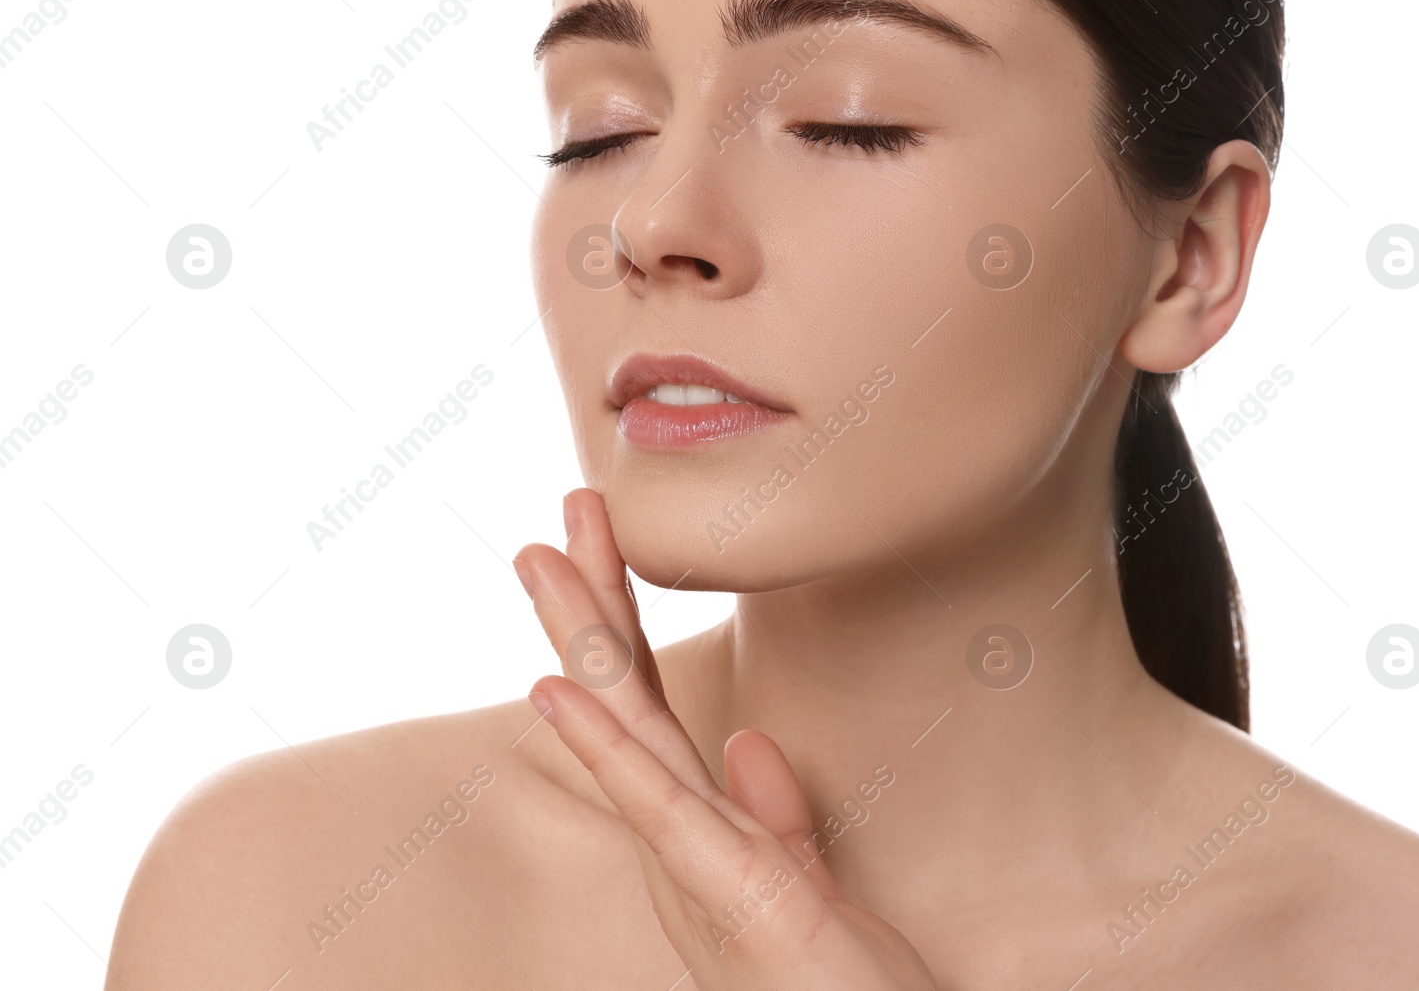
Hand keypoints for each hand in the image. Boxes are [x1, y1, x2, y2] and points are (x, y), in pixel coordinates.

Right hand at [513, 488, 936, 990]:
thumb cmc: (844, 990)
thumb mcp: (812, 887)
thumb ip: (776, 815)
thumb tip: (751, 741)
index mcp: (703, 833)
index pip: (651, 710)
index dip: (621, 627)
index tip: (601, 546)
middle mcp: (681, 842)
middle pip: (624, 700)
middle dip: (592, 602)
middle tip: (562, 510)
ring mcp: (694, 865)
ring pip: (624, 728)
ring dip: (583, 637)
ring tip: (541, 556)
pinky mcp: (727, 890)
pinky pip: (655, 801)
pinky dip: (602, 742)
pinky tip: (556, 688)